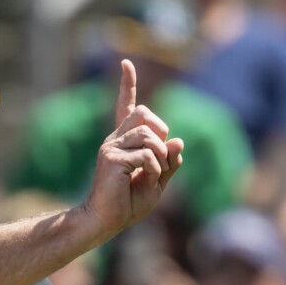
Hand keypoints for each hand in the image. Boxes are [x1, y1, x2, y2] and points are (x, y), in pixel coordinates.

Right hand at [83, 60, 184, 235]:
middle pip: (145, 113)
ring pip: (149, 135)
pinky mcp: (112, 158)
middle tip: (159, 155)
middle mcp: (115, 139)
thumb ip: (169, 162)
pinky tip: (144, 179)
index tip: (125, 63)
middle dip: (161, 131)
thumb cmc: (129, 203)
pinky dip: (154, 168)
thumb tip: (179, 141)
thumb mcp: (158, 181)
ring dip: (160, 156)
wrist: (106, 221)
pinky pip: (146, 154)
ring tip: (152, 174)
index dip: (126, 84)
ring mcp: (111, 147)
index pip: (126, 106)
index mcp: (124, 141)